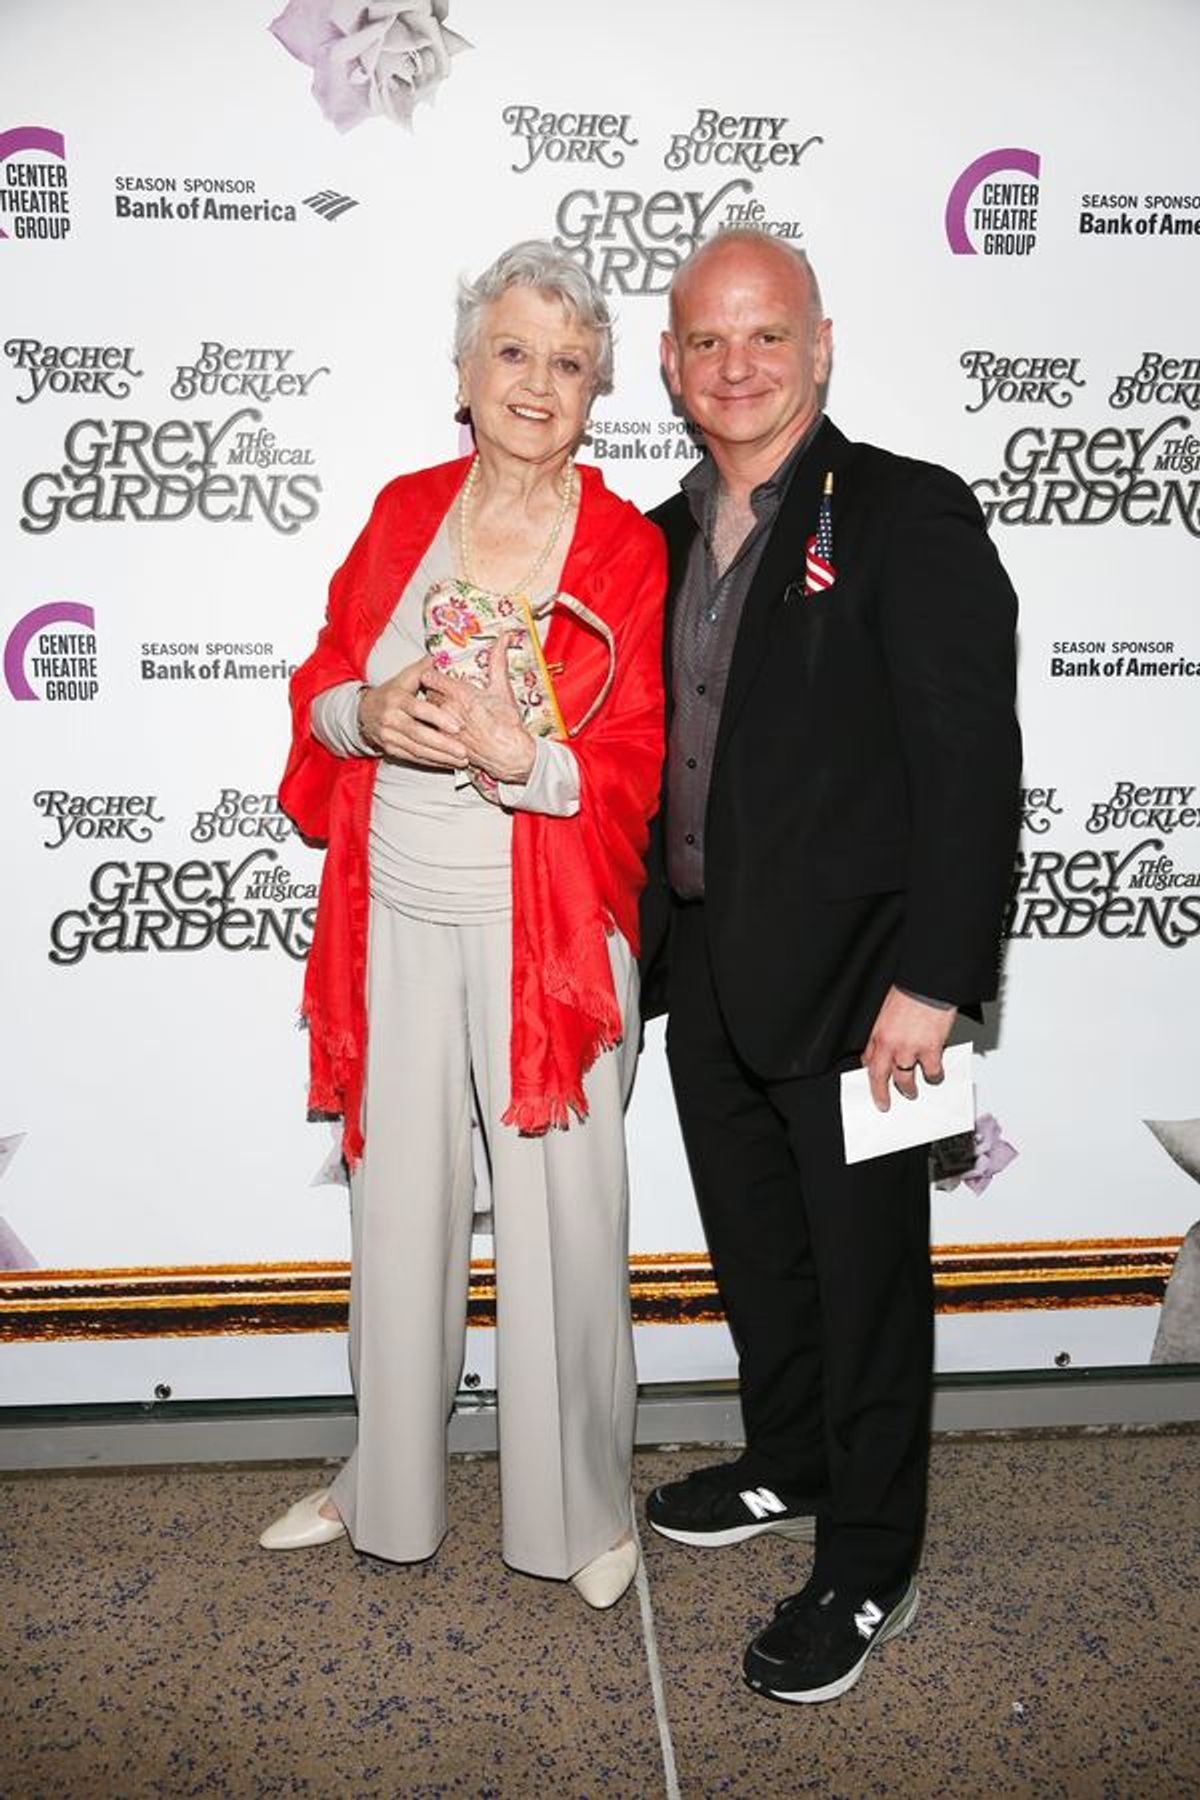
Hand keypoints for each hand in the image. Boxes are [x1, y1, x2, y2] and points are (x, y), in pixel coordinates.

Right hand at [357, 655, 467, 768]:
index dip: (438, 718)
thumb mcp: (404, 677)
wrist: (364, 712)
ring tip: (462, 760)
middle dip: (443, 744)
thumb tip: (438, 656)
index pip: (419, 709)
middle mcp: (390, 719)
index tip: (458, 726)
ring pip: (417, 750)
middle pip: (418, 734)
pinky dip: (432, 762)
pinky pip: (413, 758)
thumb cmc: (392, 692)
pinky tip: (448, 763)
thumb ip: (422, 669)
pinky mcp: (390, 749)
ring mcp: (389, 736)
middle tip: (464, 751)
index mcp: (396, 698)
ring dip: (441, 757)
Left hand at [422, 631, 536, 785]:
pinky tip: (443, 727)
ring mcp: (444, 728)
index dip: (431, 674)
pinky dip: (434, 726)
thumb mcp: (502, 689)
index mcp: (460, 693)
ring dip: (432, 710)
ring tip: (444, 710)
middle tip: (442, 691)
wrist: (510, 754)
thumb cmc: (508, 723)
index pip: (429, 677)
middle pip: (427, 694)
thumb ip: (498, 661)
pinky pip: (430, 730)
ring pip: (427, 713)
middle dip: (433, 691)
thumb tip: (504, 638)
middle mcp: (448, 710)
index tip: (436, 674)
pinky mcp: (445, 743)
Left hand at [861, 985, 957, 1111]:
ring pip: (905, 1080)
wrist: (928, 984)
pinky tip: (936, 1075)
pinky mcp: (930, 1050)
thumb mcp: (887, 1011)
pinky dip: (934, 1076)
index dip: (871, 1075)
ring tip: (912, 1093)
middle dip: (881, 1094)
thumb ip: (887, 1031)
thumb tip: (890, 1047)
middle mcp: (890, 1045)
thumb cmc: (911, 992)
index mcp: (878, 1034)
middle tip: (885, 1103)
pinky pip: (931, 1072)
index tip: (873, 1084)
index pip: (868, 1061)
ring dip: (909, 1089)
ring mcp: (909, 1049)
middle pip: (880, 1077)